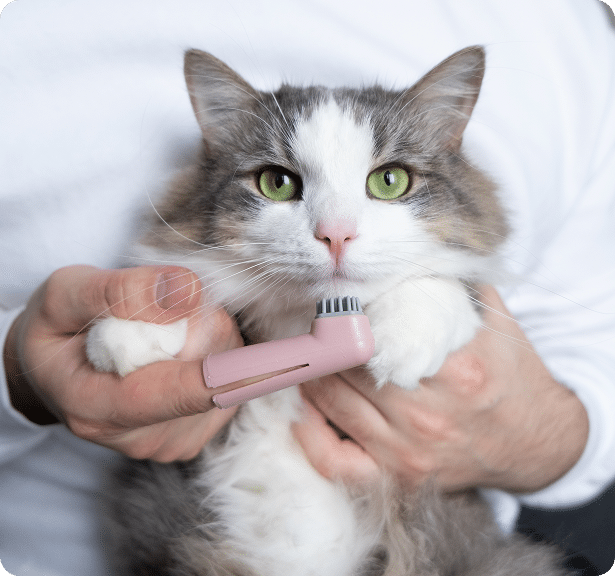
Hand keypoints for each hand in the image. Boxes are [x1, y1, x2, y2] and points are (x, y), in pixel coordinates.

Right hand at [3, 265, 242, 461]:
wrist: (52, 371)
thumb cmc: (56, 331)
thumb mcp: (66, 294)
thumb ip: (122, 291)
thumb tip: (189, 292)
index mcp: (101, 408)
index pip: (187, 392)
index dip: (243, 372)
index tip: (296, 359)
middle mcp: (142, 438)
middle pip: (215, 373)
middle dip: (205, 324)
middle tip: (162, 309)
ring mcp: (171, 443)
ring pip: (228, 376)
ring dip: (210, 338)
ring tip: (162, 332)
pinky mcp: (192, 437)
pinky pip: (229, 386)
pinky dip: (214, 357)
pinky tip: (177, 353)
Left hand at [295, 286, 588, 492]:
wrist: (537, 441)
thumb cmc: (510, 375)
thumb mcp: (491, 320)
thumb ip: (448, 284)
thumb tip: (402, 252)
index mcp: (454, 368)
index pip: (371, 334)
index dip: (342, 314)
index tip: (332, 303)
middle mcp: (429, 414)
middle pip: (346, 367)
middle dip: (325, 340)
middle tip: (315, 325)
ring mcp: (411, 452)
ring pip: (332, 404)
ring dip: (313, 374)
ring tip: (313, 354)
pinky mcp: (401, 477)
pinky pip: (336, 462)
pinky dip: (311, 435)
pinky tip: (305, 410)